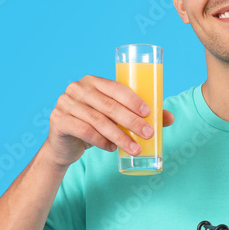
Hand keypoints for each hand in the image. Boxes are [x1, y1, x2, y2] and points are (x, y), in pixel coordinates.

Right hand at [41, 75, 173, 167]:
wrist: (64, 144)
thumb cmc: (94, 126)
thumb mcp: (115, 118)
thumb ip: (138, 115)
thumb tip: (170, 118)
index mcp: (93, 81)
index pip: (116, 87)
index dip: (133, 100)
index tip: (149, 114)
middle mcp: (77, 88)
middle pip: (109, 106)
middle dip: (131, 121)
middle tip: (148, 134)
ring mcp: (65, 103)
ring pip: (98, 121)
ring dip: (120, 136)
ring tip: (135, 148)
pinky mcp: (58, 120)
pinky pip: (84, 131)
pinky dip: (101, 141)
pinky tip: (112, 148)